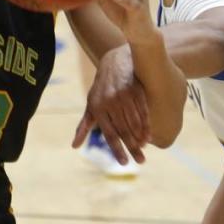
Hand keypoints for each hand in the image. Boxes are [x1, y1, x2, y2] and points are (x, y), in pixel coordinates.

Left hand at [72, 46, 149, 164]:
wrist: (115, 61)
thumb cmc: (102, 87)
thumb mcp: (91, 104)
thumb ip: (84, 125)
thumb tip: (74, 146)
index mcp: (97, 108)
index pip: (109, 133)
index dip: (117, 149)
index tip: (125, 163)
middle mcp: (110, 102)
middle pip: (123, 130)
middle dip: (133, 148)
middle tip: (141, 161)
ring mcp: (123, 96)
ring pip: (134, 122)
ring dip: (140, 138)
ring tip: (144, 149)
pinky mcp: (135, 90)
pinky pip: (142, 111)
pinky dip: (147, 125)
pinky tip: (149, 135)